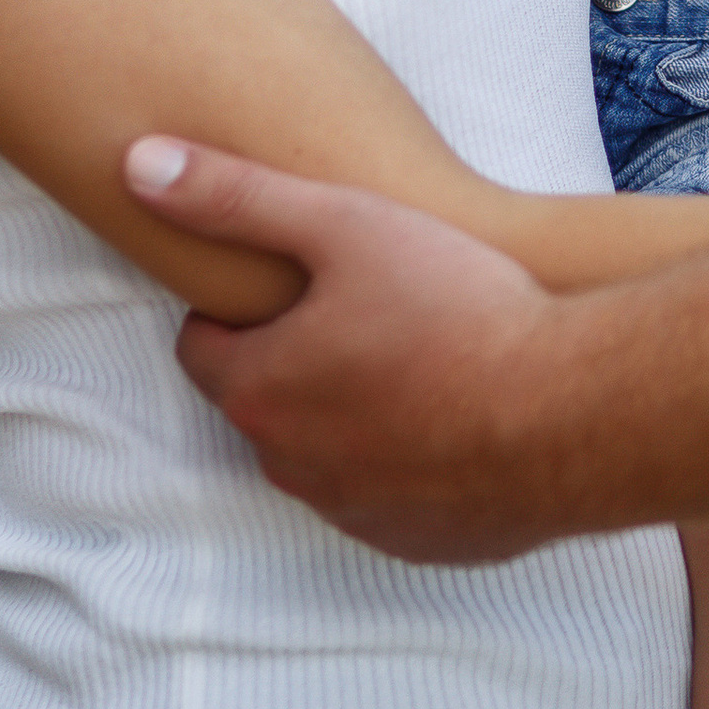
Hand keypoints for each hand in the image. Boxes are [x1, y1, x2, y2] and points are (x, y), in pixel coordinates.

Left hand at [124, 136, 576, 561]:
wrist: (572, 412)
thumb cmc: (456, 307)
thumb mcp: (341, 222)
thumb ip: (233, 196)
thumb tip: (136, 165)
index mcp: (261, 392)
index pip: (203, 345)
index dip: (242, 302)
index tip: (295, 275)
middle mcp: (293, 468)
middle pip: (264, 400)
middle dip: (294, 358)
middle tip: (362, 304)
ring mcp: (357, 515)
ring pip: (326, 452)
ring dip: (350, 411)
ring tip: (416, 353)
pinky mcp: (420, 544)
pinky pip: (389, 497)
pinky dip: (406, 459)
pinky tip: (456, 412)